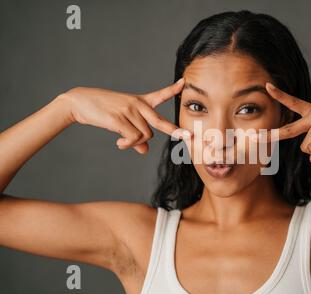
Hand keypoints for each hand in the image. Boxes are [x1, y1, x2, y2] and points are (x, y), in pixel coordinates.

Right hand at [59, 78, 190, 153]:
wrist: (80, 102)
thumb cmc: (102, 110)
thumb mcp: (121, 121)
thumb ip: (136, 135)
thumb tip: (145, 151)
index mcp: (139, 101)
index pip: (159, 95)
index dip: (172, 90)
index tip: (184, 83)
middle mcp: (137, 105)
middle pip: (160, 121)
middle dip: (175, 130)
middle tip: (188, 136)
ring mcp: (129, 111)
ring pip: (144, 136)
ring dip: (135, 143)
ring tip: (122, 142)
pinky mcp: (119, 119)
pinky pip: (132, 139)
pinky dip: (127, 144)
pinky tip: (119, 143)